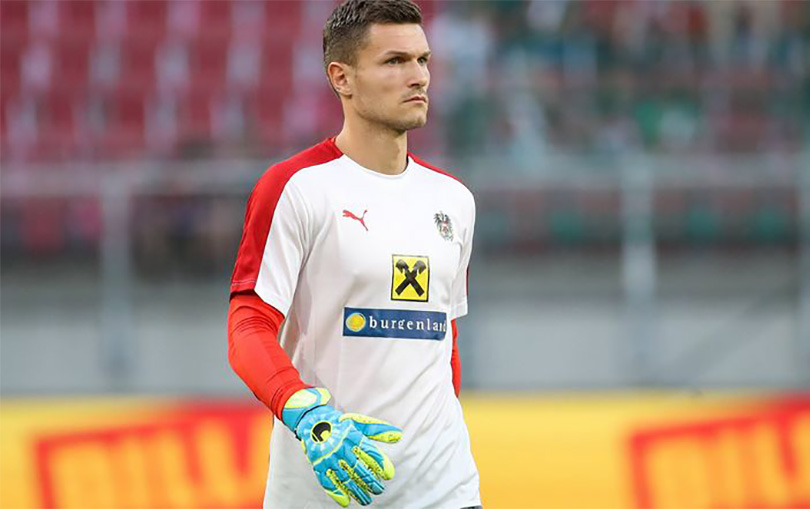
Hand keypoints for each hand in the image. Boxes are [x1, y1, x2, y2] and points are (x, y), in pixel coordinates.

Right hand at [282, 388, 402, 506]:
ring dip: (357, 491)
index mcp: (353, 436)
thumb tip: (399, 435)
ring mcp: (329, 457)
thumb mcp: (359, 423)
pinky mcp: (318, 464)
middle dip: (371, 482)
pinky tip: (346, 501)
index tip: (389, 475)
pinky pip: (328, 481)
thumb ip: (379, 430)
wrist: (312, 420)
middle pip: (359, 469)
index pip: (370, 453)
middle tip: (379, 490)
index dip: (381, 465)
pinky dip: (337, 493)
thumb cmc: (339, 423)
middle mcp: (341, 447)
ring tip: (367, 500)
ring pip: (346, 478)